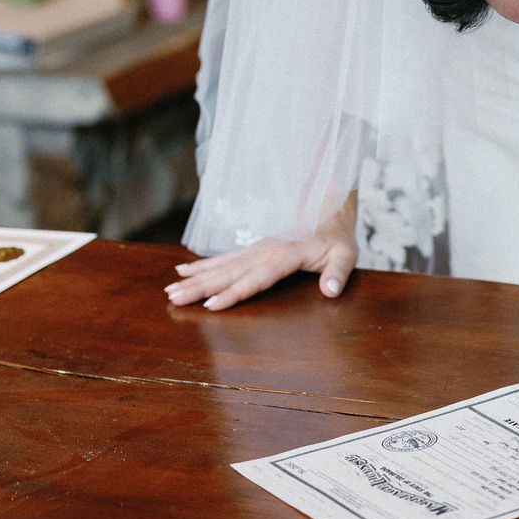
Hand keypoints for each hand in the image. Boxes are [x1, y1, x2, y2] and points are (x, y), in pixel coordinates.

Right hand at [165, 215, 356, 310]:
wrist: (331, 214)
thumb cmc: (338, 240)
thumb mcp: (347, 255)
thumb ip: (339, 272)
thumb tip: (330, 291)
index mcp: (286, 255)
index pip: (257, 278)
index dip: (235, 292)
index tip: (211, 305)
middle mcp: (266, 250)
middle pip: (230, 272)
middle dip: (201, 286)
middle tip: (174, 298)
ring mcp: (257, 248)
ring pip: (222, 265)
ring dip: (196, 277)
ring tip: (171, 288)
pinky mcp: (253, 249)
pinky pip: (225, 258)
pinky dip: (204, 265)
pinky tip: (184, 271)